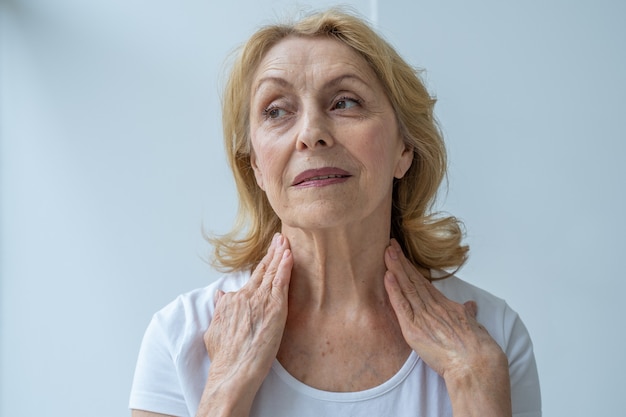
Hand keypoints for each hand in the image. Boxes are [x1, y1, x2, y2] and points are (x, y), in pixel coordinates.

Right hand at [203, 233, 292, 387]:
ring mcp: (260, 300)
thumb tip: (221, 296)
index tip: (268, 254)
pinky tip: (289, 255)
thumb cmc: (225, 358)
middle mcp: (245, 296)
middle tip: (279, 238)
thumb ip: (220, 311)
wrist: (233, 371)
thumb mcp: (215, 330)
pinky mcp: (274, 307)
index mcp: (232, 301)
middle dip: (271, 253)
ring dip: (280, 254)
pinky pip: (281, 281)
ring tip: (286, 241)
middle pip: (262, 270)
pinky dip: (285, 266)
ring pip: (272, 272)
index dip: (262, 265)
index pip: (252, 279)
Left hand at [383, 239, 505, 379]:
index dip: (411, 268)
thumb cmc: (477, 347)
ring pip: (406, 287)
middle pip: (413, 279)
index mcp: (443, 305)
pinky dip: (393, 290)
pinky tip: (387, 276)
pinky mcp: (413, 328)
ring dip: (395, 268)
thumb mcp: (473, 324)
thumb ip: (467, 312)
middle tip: (389, 244)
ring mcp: (422, 316)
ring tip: (386, 251)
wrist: (476, 362)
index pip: (423, 282)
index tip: (402, 254)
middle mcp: (432, 306)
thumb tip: (470, 305)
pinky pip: (401, 306)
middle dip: (400, 261)